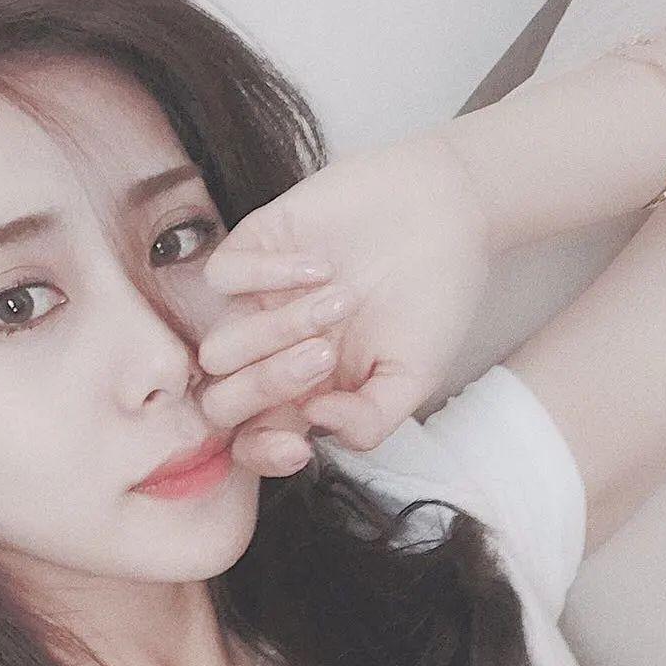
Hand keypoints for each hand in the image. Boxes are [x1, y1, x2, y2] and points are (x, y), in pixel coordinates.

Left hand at [195, 132, 492, 475]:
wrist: (446, 210)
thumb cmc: (431, 298)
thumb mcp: (414, 377)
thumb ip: (369, 420)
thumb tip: (314, 426)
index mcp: (304, 396)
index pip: (254, 443)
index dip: (262, 455)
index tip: (298, 448)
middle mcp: (270, 357)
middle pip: (223, 403)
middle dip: (267, 387)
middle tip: (324, 355)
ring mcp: (255, 306)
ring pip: (218, 348)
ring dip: (275, 332)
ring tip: (340, 302)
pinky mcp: (252, 251)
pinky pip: (221, 279)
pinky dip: (266, 277)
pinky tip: (321, 266)